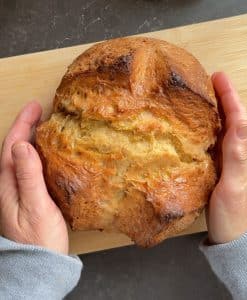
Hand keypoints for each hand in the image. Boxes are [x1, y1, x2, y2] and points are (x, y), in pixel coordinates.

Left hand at [0, 102, 67, 253]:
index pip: (12, 146)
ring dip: (32, 138)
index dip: (23, 124)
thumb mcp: (35, 206)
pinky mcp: (30, 195)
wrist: (41, 263)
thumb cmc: (39, 238)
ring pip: (23, 156)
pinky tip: (49, 152)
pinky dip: (39, 154)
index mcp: (8, 184)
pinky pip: (31, 167)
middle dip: (26, 127)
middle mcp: (10, 184)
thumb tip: (23, 144)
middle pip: (15, 148)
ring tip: (45, 126)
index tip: (35, 106)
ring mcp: (19, 190)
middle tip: (41, 111)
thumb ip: (28, 176)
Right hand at [207, 72, 246, 243]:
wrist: (238, 241)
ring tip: (206, 98)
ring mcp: (235, 163)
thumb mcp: (236, 186)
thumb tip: (238, 121)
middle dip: (225, 98)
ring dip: (220, 111)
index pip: (240, 119)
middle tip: (209, 83)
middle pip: (235, 120)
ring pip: (228, 130)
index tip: (218, 77)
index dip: (230, 97)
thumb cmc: (237, 217)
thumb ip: (237, 155)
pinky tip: (203, 128)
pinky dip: (213, 129)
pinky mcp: (226, 170)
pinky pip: (220, 143)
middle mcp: (244, 155)